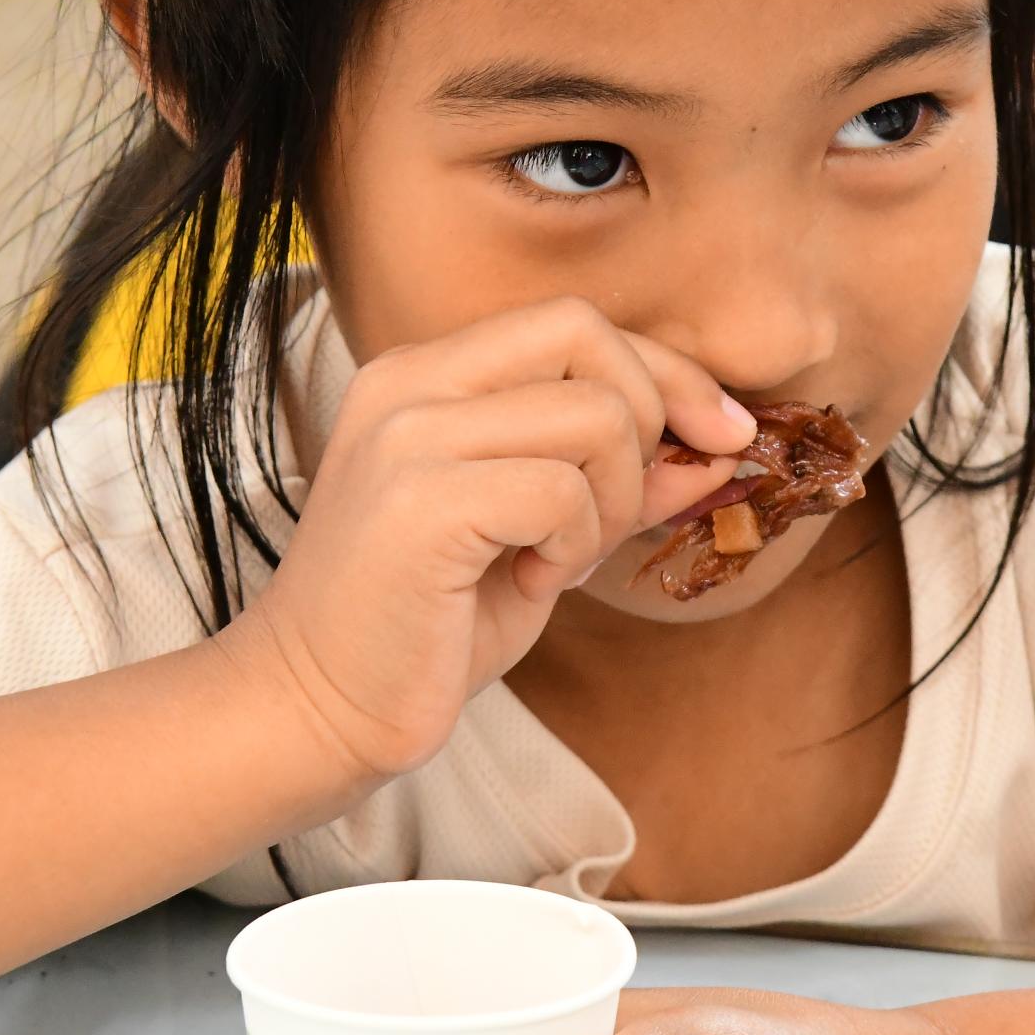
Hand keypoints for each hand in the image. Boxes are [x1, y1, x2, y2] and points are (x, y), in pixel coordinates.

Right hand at [225, 297, 753, 787]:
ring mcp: (408, 435)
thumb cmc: (423, 628)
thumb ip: (615, 481)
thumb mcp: (540, 537)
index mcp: (424, 375)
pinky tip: (527, 585)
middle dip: (648, 422)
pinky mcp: (420, 500)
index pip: (575, 324)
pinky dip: (573, 547)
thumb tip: (719, 446)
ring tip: (556, 562)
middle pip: (589, 337)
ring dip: (610, 504)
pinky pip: (562, 491)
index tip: (720, 436)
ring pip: (595, 417)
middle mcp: (408, 384)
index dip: (666, 373)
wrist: (315, 710)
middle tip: (606, 519)